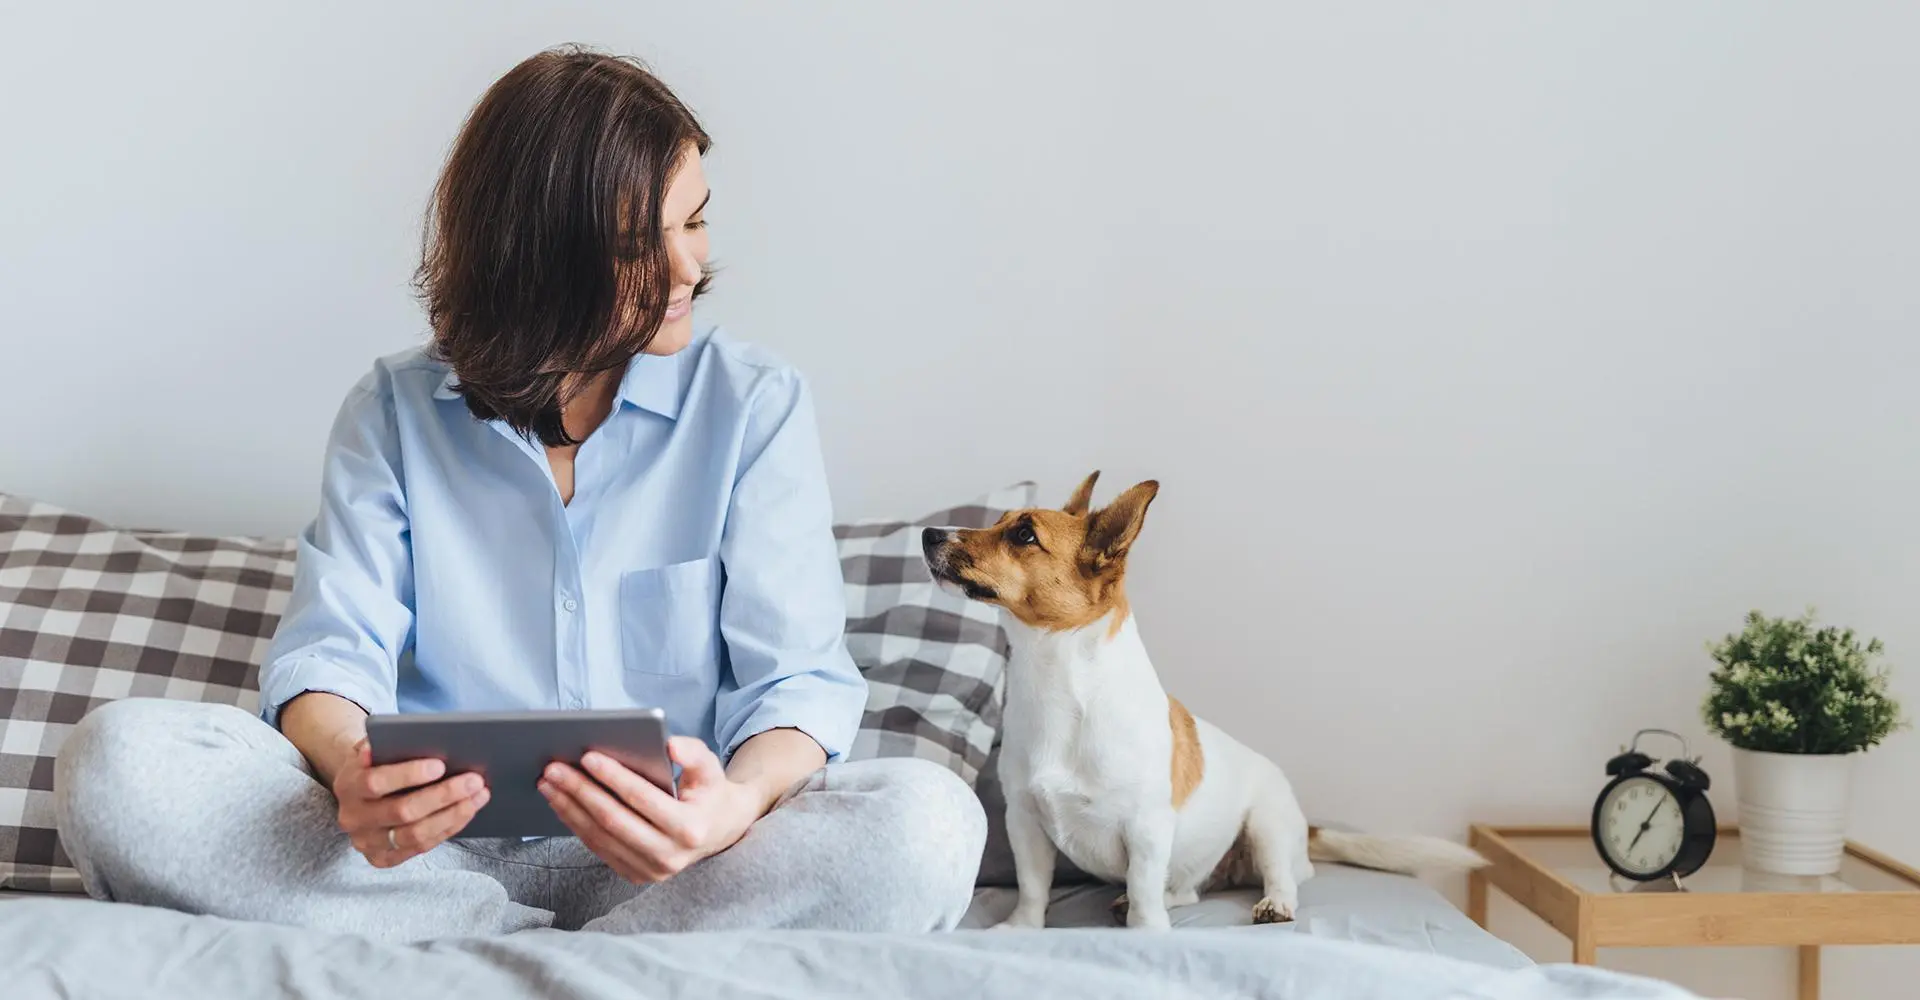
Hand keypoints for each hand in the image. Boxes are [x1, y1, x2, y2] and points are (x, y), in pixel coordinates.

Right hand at [332, 738, 489, 867]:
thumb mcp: (375, 747)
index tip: (440, 765)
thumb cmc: (377, 763)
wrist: (359, 791)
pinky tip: (467, 811)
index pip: (376, 783)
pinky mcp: (382, 858)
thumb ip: (386, 741)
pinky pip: (421, 848)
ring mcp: (367, 842)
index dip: (408, 775)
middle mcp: (353, 818)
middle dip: (443, 795)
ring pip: (415, 835)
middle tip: (474, 780)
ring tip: (479, 795)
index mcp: (347, 786)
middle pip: (402, 812)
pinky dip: (448, 829)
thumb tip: (404, 735)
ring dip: (452, 815)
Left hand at [538, 737, 761, 884]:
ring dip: (569, 808)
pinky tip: (561, 803)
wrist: (718, 831)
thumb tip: (668, 745)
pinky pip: (598, 848)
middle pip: (613, 820)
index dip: (613, 777)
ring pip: (600, 837)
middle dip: (580, 791)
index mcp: (690, 829)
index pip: (643, 799)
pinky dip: (576, 824)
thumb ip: (693, 753)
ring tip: (548, 784)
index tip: (587, 756)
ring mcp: (651, 871)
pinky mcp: (636, 875)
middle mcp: (670, 856)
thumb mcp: (711, 768)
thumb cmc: (709, 792)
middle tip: (553, 769)